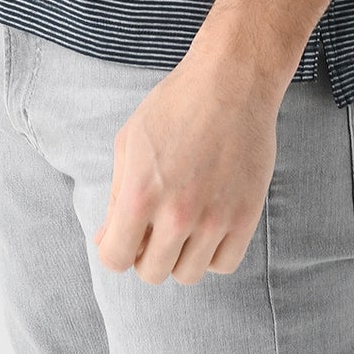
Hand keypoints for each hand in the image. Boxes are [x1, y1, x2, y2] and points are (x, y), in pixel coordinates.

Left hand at [92, 45, 282, 285]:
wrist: (233, 79)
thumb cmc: (176, 104)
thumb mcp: (131, 141)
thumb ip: (116, 195)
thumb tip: (106, 240)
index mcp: (140, 193)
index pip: (116, 259)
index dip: (115, 251)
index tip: (124, 237)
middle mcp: (177, 213)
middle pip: (152, 272)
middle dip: (146, 254)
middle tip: (154, 227)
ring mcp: (215, 218)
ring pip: (188, 274)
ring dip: (180, 255)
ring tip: (183, 224)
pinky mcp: (247, 215)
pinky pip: (224, 263)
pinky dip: (213, 253)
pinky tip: (208, 225)